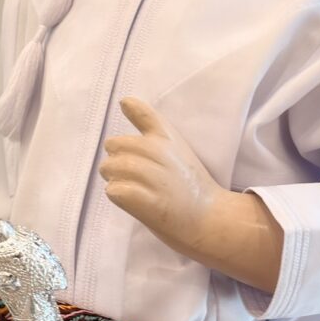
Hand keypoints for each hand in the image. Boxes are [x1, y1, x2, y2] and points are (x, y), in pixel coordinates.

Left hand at [99, 97, 284, 293]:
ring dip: (115, 180)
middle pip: (114, 146)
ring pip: (109, 168)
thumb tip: (124, 101)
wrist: (209, 220)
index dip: (132, 109)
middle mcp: (159, 153)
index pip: (143, 114)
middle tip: (134, 177)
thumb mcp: (176, 148)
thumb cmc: (190, 186)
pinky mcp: (147, 201)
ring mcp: (153, 177)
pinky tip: (134, 201)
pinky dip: (119, 197)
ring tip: (135, 190)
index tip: (126, 105)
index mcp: (167, 138)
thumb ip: (150, 126)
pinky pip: (114, 191)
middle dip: (116, 161)